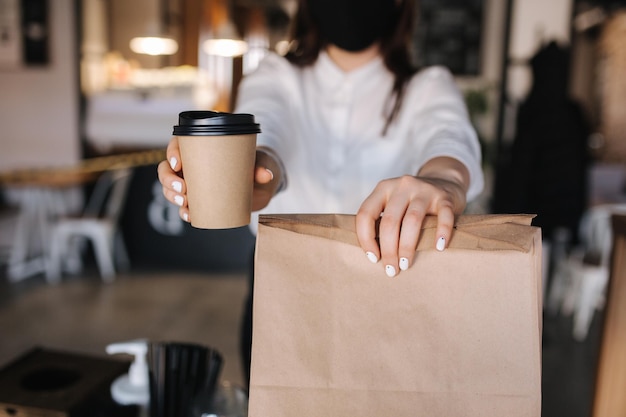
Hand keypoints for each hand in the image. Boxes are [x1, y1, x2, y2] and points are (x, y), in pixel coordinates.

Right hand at [157, 138, 282, 222]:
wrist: (261, 185)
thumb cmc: (255, 165)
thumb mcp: (259, 161)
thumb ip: (261, 166)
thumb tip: (266, 175)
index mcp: (201, 147)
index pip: (178, 144)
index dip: (171, 152)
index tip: (177, 163)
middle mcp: (191, 165)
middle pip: (167, 169)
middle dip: (168, 179)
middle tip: (182, 188)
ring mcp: (193, 183)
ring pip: (171, 189)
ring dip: (172, 196)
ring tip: (185, 203)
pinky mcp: (200, 200)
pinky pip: (184, 207)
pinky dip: (184, 212)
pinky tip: (190, 216)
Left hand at [355, 157, 469, 276]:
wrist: (444, 181)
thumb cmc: (413, 203)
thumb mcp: (393, 204)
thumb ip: (383, 221)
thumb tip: (374, 257)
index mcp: (383, 189)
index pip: (366, 214)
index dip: (366, 239)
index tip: (373, 258)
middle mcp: (402, 186)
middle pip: (389, 221)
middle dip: (388, 249)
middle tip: (391, 270)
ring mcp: (424, 189)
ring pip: (412, 220)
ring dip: (407, 247)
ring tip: (406, 264)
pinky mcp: (444, 197)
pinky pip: (444, 216)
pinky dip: (441, 233)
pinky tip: (439, 248)